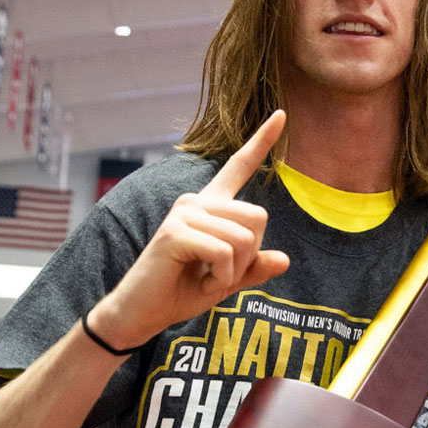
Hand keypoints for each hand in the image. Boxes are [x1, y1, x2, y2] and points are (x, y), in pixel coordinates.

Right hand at [89, 110, 289, 349]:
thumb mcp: (227, 280)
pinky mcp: (175, 232)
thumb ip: (254, 268)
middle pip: (259, 217)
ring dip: (233, 271)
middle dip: (249, 255)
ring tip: (205, 278)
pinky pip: (225, 253)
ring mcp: (185, 213)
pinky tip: (200, 282)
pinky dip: (221, 278)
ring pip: (245, 239)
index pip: (239, 166)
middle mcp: (197, 201)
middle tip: (219, 273)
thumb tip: (285, 260)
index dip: (262, 141)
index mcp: (211, 206)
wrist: (143, 314)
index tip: (282, 114)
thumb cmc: (181, 292)